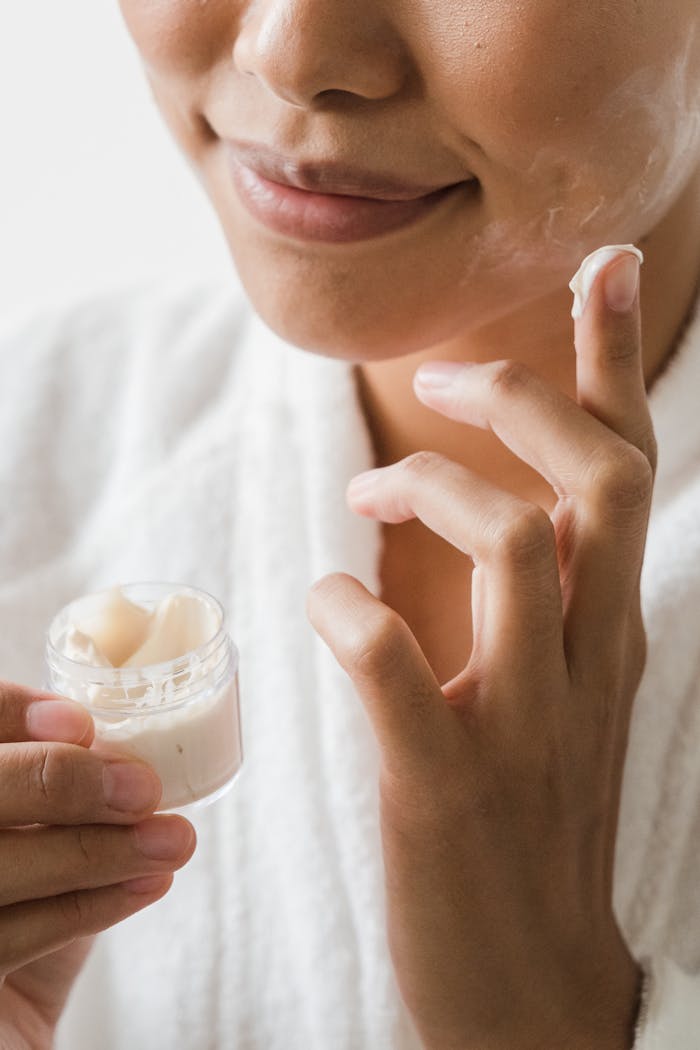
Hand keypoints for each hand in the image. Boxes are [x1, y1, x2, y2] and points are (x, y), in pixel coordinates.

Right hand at [0, 682, 195, 1047]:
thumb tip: (123, 747)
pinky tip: (147, 885)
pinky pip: (7, 937)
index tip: (81, 722)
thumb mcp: (45, 837)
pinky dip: (85, 907)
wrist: (10, 1032)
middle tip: (142, 788)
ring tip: (172, 841)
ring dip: (93, 850)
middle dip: (56, 782)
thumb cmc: (24, 917)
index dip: (8, 713)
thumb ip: (62, 790)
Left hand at [306, 250, 651, 1049]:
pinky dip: (347, 611)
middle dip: (521, 395)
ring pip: (517, 545)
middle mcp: (588, 657)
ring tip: (367, 502)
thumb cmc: (533, 819)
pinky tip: (325, 602)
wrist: (536, 980)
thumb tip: (498, 506)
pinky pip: (393, 661)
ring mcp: (526, 721)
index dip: (614, 358)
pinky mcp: (449, 783)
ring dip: (430, 490)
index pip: (629, 467)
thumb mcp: (559, 690)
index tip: (602, 263)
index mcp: (610, 629)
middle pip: (597, 477)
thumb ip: (544, 599)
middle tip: (437, 382)